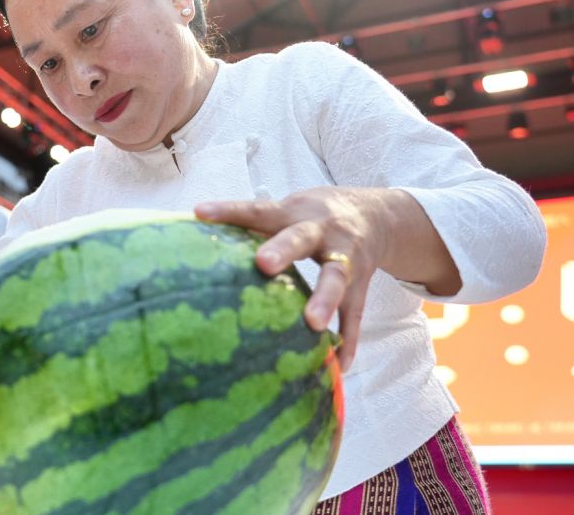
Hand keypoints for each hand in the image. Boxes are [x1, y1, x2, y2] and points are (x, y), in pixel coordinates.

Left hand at [196, 188, 388, 371]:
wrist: (377, 216)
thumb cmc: (314, 215)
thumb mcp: (287, 209)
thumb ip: (252, 223)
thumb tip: (196, 230)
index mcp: (295, 212)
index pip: (258, 210)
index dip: (230, 210)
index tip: (201, 212)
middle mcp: (323, 232)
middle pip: (301, 239)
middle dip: (283, 250)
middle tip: (263, 264)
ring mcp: (346, 259)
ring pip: (337, 278)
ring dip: (325, 299)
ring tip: (312, 323)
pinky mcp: (360, 286)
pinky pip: (356, 315)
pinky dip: (348, 341)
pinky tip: (339, 365)